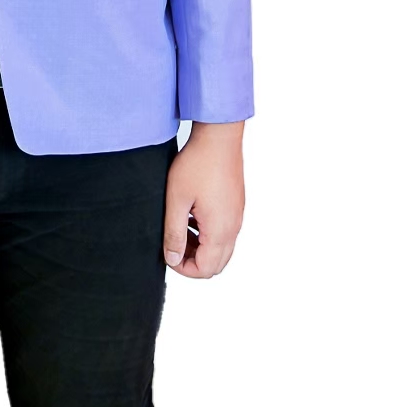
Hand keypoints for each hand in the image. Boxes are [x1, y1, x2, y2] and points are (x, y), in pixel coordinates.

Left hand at [163, 122, 244, 278]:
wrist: (219, 136)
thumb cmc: (197, 164)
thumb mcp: (177, 200)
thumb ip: (174, 233)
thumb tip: (173, 258)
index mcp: (220, 231)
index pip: (205, 270)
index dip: (183, 268)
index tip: (168, 252)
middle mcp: (233, 227)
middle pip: (216, 264)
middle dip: (193, 261)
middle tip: (174, 243)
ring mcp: (237, 216)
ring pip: (222, 249)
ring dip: (201, 247)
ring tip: (181, 228)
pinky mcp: (236, 205)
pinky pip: (225, 232)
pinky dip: (209, 233)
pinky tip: (192, 215)